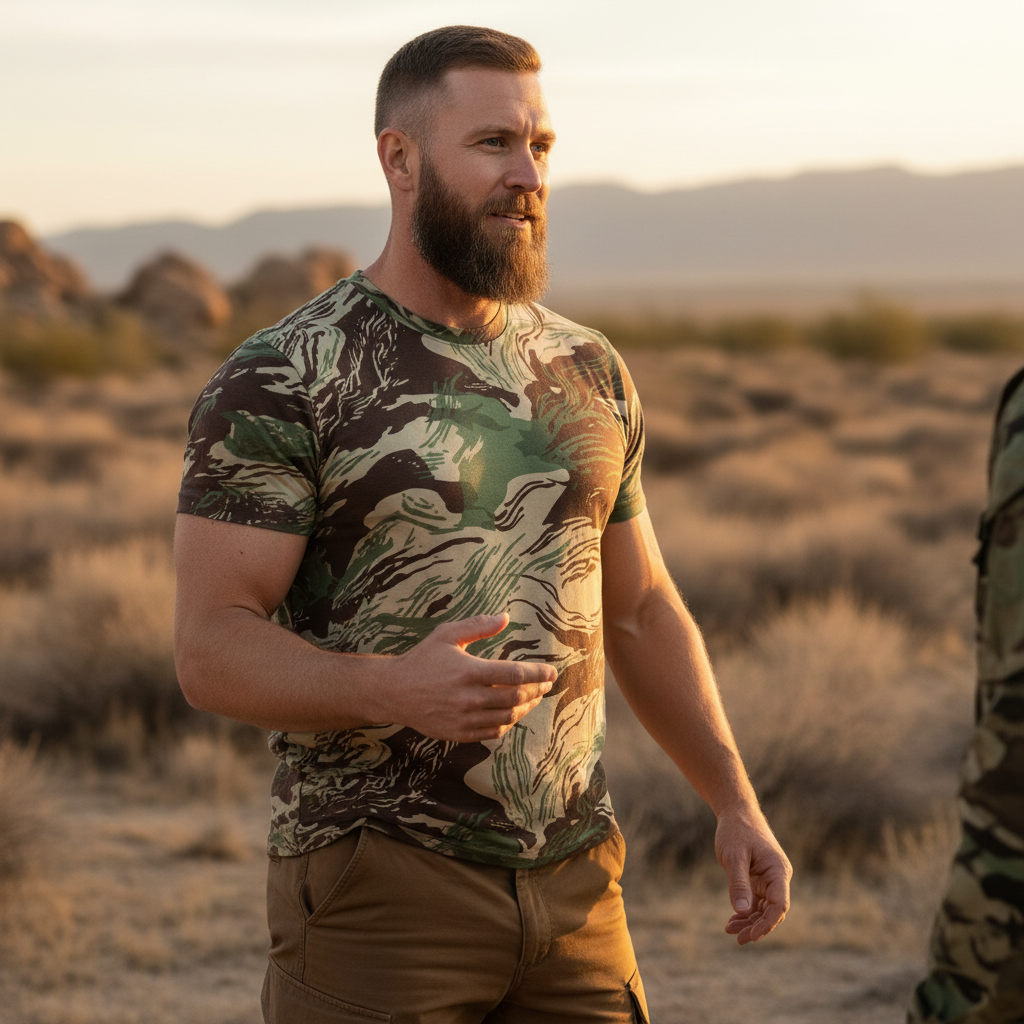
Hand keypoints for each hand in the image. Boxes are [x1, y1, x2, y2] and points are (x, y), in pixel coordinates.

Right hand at [381, 613, 556, 742]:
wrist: (394, 692)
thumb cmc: (422, 659)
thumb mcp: (447, 635)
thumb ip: (478, 626)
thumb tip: (506, 617)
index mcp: (468, 671)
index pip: (514, 674)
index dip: (537, 673)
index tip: (551, 671)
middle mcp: (468, 698)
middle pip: (515, 697)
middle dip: (537, 690)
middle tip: (546, 684)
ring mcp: (464, 719)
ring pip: (507, 717)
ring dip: (526, 707)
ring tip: (534, 697)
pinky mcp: (459, 733)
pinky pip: (493, 731)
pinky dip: (508, 722)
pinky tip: (512, 712)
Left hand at [715, 804, 791, 944]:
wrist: (736, 813)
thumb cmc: (736, 831)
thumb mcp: (734, 856)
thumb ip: (738, 883)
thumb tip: (741, 911)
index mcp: (778, 871)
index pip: (779, 905)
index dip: (768, 923)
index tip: (753, 935)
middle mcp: (777, 878)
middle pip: (772, 911)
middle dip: (756, 926)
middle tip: (738, 938)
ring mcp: (768, 880)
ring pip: (763, 909)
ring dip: (749, 922)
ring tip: (730, 931)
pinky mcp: (757, 880)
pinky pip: (754, 902)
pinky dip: (744, 912)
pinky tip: (733, 921)